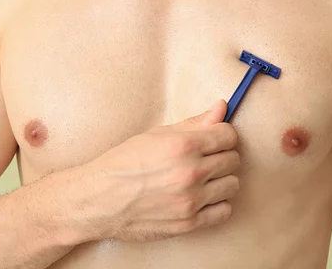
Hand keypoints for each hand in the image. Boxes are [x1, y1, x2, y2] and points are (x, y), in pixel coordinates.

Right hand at [85, 99, 239, 241]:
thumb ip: (194, 123)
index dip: (223, 134)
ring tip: (203, 178)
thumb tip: (221, 107)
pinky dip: (217, 204)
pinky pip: (224, 211)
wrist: (98, 200)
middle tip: (205, 158)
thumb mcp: (156, 135)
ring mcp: (191, 200)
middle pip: (233, 159)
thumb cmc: (124, 163)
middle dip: (222, 155)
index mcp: (183, 145)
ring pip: (232, 185)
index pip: (228, 135)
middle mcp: (191, 172)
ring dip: (221, 180)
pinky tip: (202, 197)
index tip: (215, 138)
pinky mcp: (189, 223)